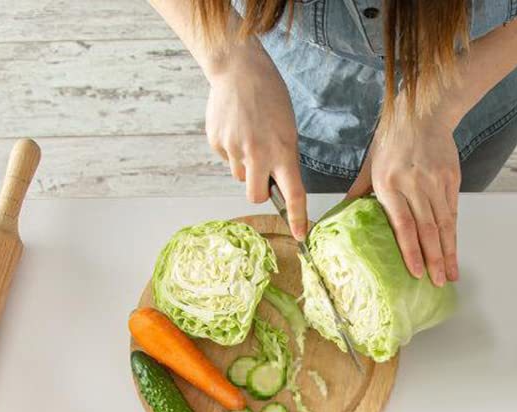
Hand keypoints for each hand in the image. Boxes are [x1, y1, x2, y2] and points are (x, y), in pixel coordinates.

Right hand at [205, 40, 307, 239]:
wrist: (239, 69)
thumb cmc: (269, 97)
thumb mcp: (288, 129)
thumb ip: (284, 159)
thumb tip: (277, 185)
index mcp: (282, 152)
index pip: (294, 194)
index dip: (298, 218)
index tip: (300, 236)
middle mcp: (258, 154)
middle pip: (255, 196)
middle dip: (258, 192)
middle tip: (261, 173)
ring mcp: (235, 148)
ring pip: (239, 175)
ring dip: (245, 165)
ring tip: (248, 136)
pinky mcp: (216, 141)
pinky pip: (226, 158)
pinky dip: (231, 149)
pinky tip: (235, 128)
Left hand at [348, 95, 459, 285]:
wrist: (422, 112)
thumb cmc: (391, 140)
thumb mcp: (370, 164)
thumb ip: (359, 192)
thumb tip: (340, 215)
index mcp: (389, 183)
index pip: (403, 224)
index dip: (411, 251)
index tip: (416, 273)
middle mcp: (414, 184)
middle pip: (427, 229)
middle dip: (434, 259)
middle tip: (437, 283)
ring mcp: (435, 182)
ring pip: (444, 224)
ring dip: (448, 253)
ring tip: (450, 275)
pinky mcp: (451, 179)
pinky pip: (452, 213)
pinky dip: (454, 235)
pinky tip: (454, 252)